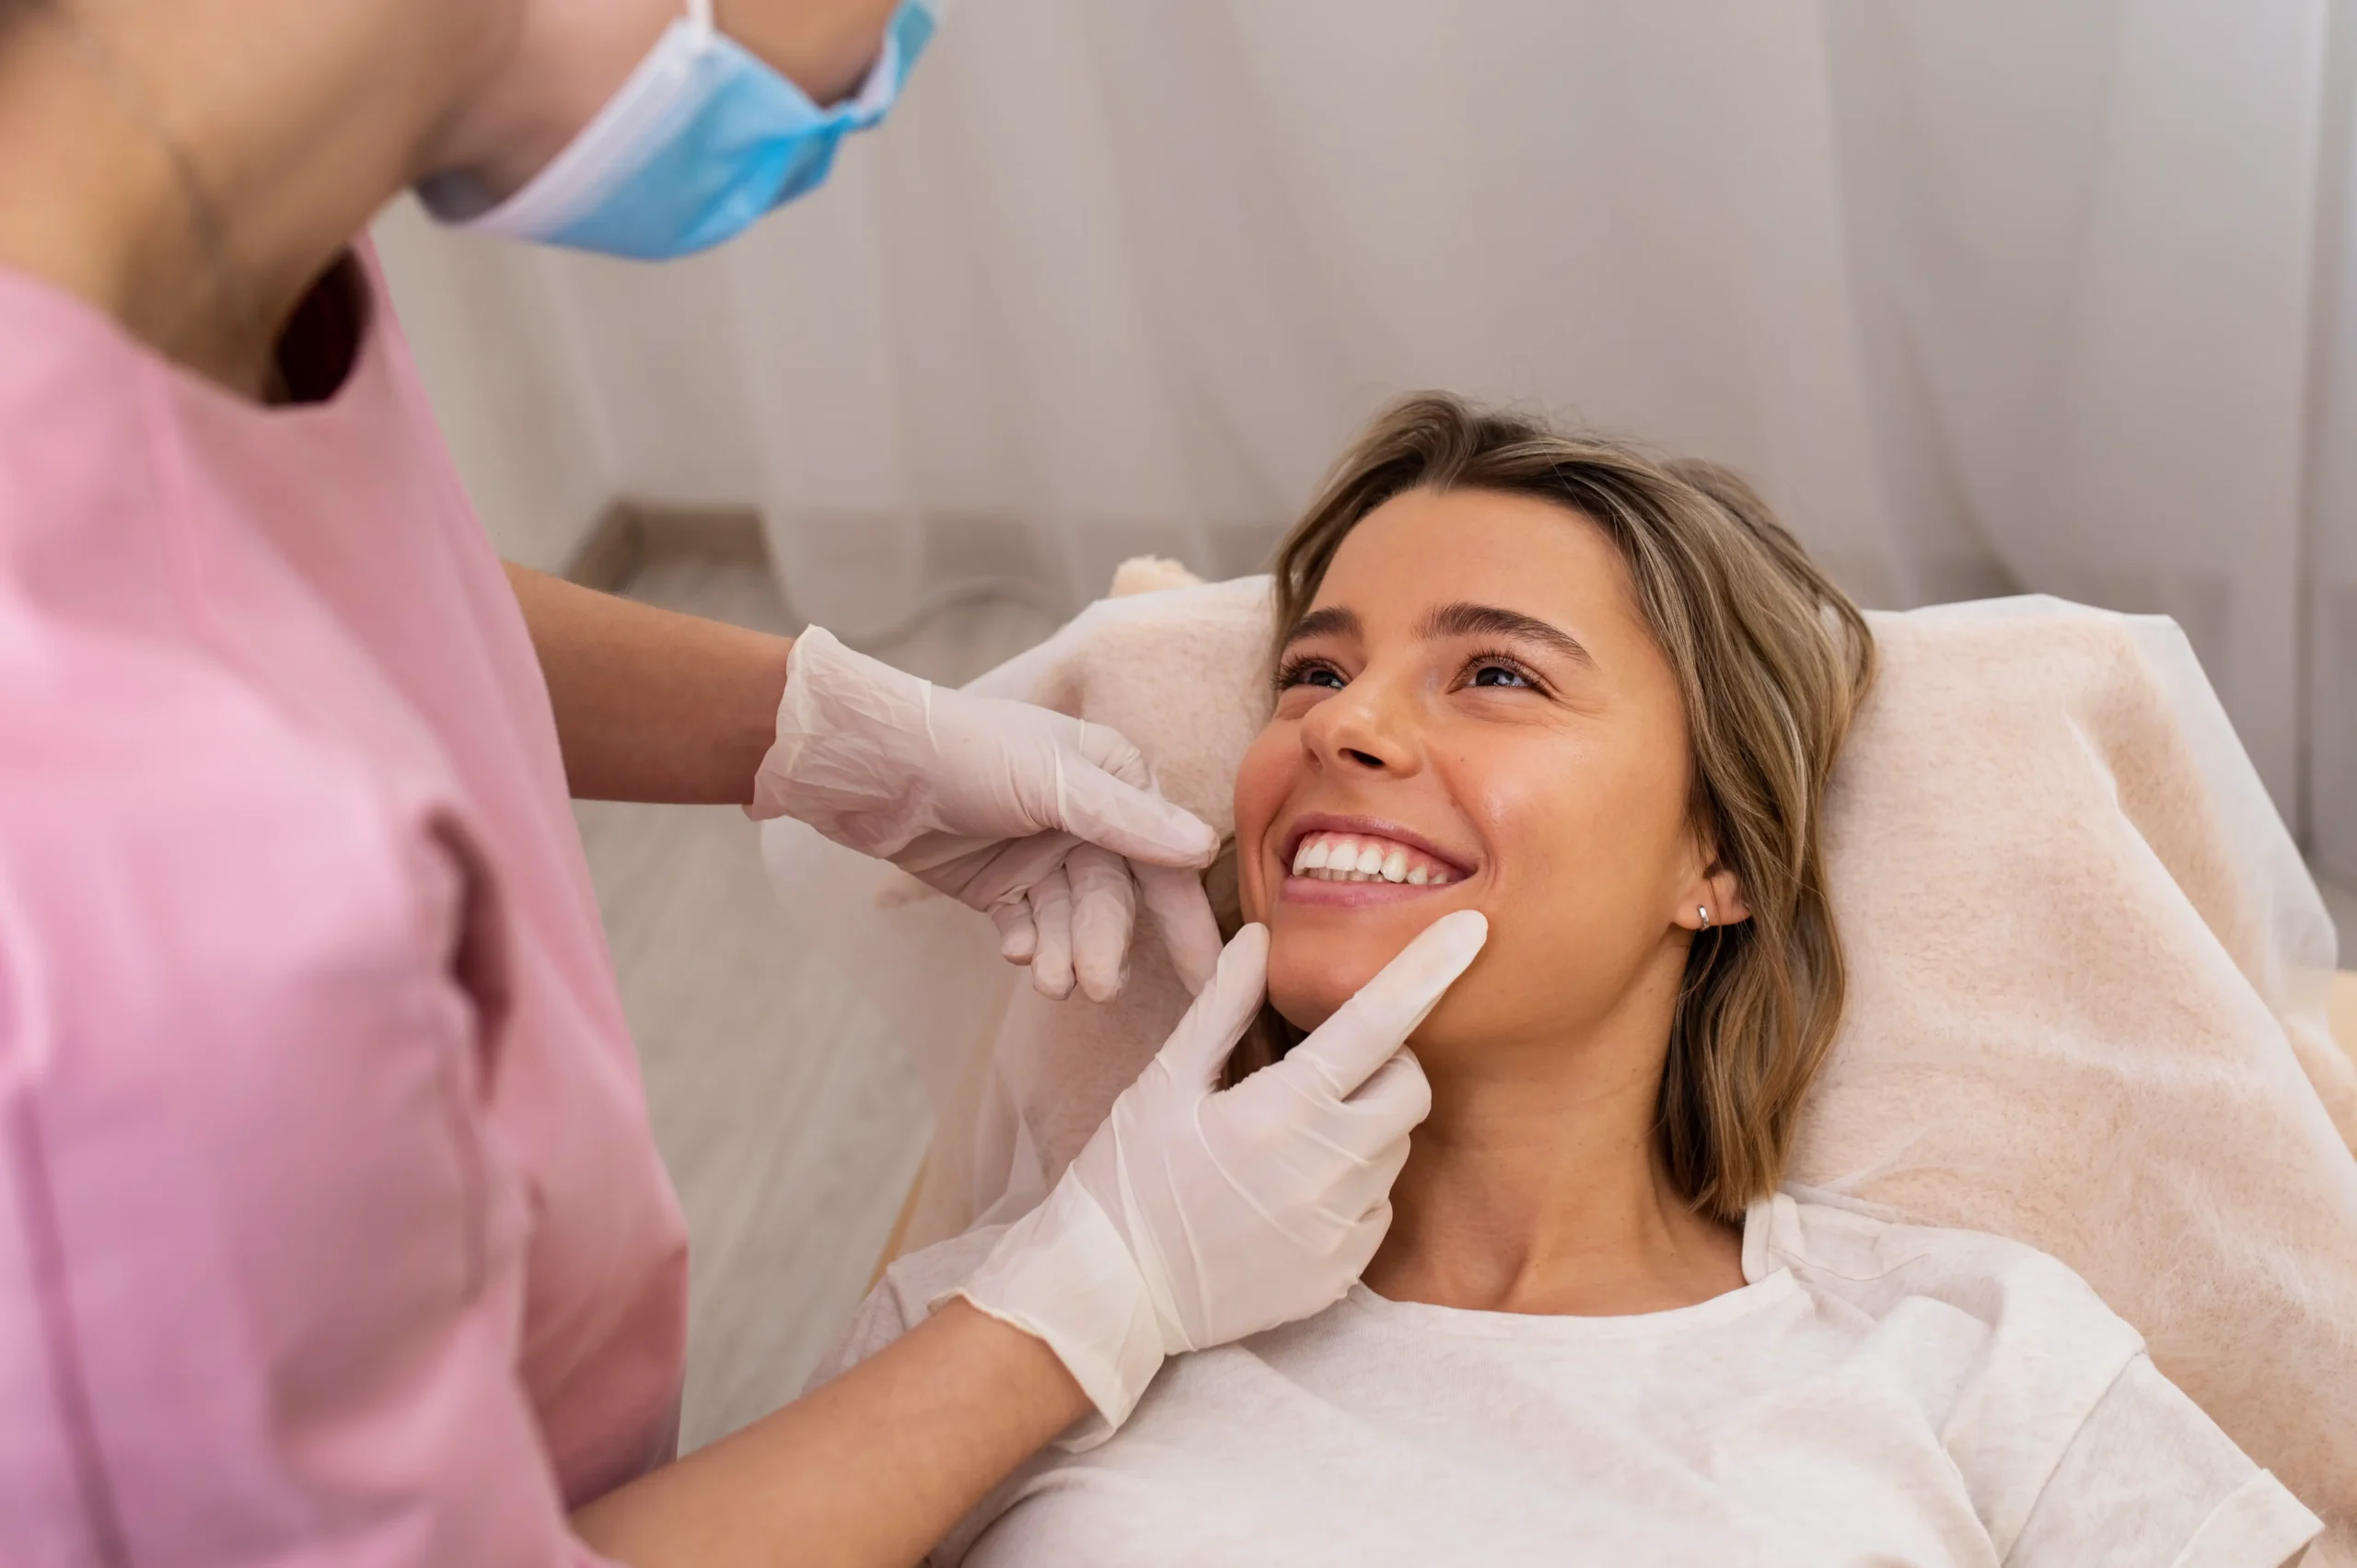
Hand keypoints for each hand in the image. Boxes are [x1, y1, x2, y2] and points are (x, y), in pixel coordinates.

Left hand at [749, 628, 1224, 998]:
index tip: (1206, 974)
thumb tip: (1205, 848)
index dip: (1183, 916)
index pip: (1162, 857)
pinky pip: (1029, 925)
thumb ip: (1127, 821)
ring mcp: (1040, 852)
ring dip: (1063, 951)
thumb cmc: (964, 750)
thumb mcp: (1053, 781)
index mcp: (1113, 779)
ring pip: (1069, 919)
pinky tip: (1015, 952)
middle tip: (1096, 987)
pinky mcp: (998, 884)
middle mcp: (1085, 818)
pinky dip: (1027, 943)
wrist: (866, 765)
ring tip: (1046, 980)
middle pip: (1112, 897)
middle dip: (1103, 942)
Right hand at [949, 911, 1487, 1441]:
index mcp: (1278, 1111)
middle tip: (1330, 1067)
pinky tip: (1291, 1194)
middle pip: (1411, 1089)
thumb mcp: (1163, 1083)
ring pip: (1395, 1150)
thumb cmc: (1127, 1177)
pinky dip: (1352, 1188)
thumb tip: (1260, 938)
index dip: (1428, 971)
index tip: (1471, 930)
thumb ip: (1222, 1008)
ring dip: (1364, 1128)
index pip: (1376, 1026)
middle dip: (1388, 1064)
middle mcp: (1322, 1172)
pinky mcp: (1339, 1275)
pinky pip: (1377, 1211)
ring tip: (1292, 1139)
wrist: (1109, 1295)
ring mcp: (1337, 1230)